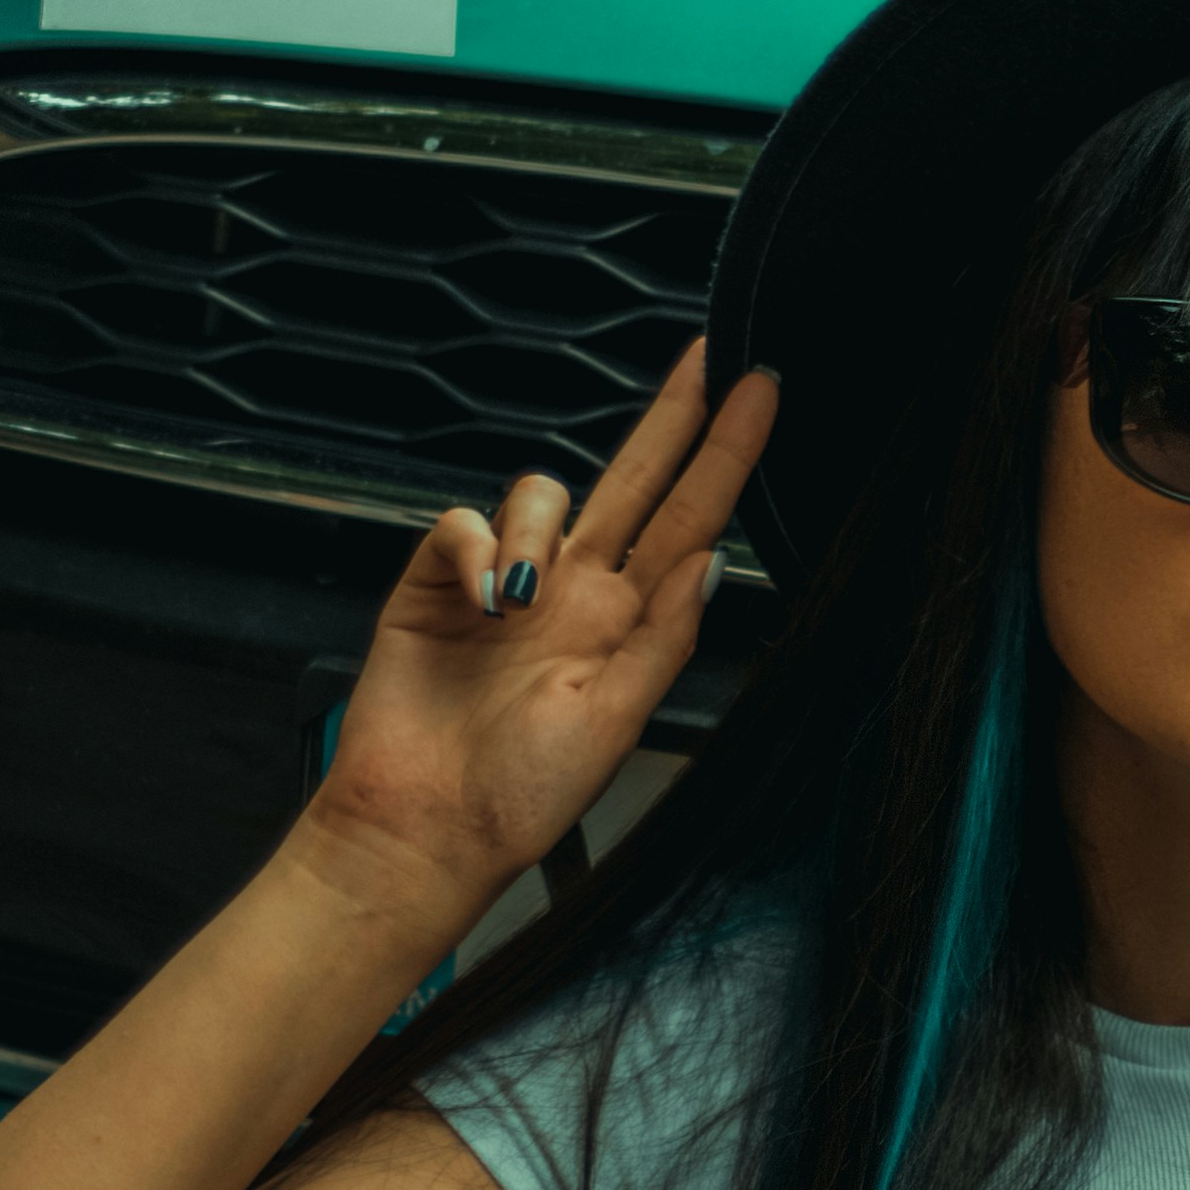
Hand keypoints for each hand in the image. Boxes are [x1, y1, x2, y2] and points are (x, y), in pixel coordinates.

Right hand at [304, 343, 777, 941]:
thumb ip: (667, 633)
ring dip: (535, 527)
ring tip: (518, 604)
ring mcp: (505, 583)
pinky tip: (477, 601)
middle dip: (670, 417)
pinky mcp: (436, 582)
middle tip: (710, 360)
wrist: (426, 829)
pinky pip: (461, 523)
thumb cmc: (521, 794)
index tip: (763, 393)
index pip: (689, 520)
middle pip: (632, 480)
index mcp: (627, 624)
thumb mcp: (618, 718)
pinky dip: (472, 548)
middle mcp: (574, 593)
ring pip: (540, 494)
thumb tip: (712, 556)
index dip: (725, 455)